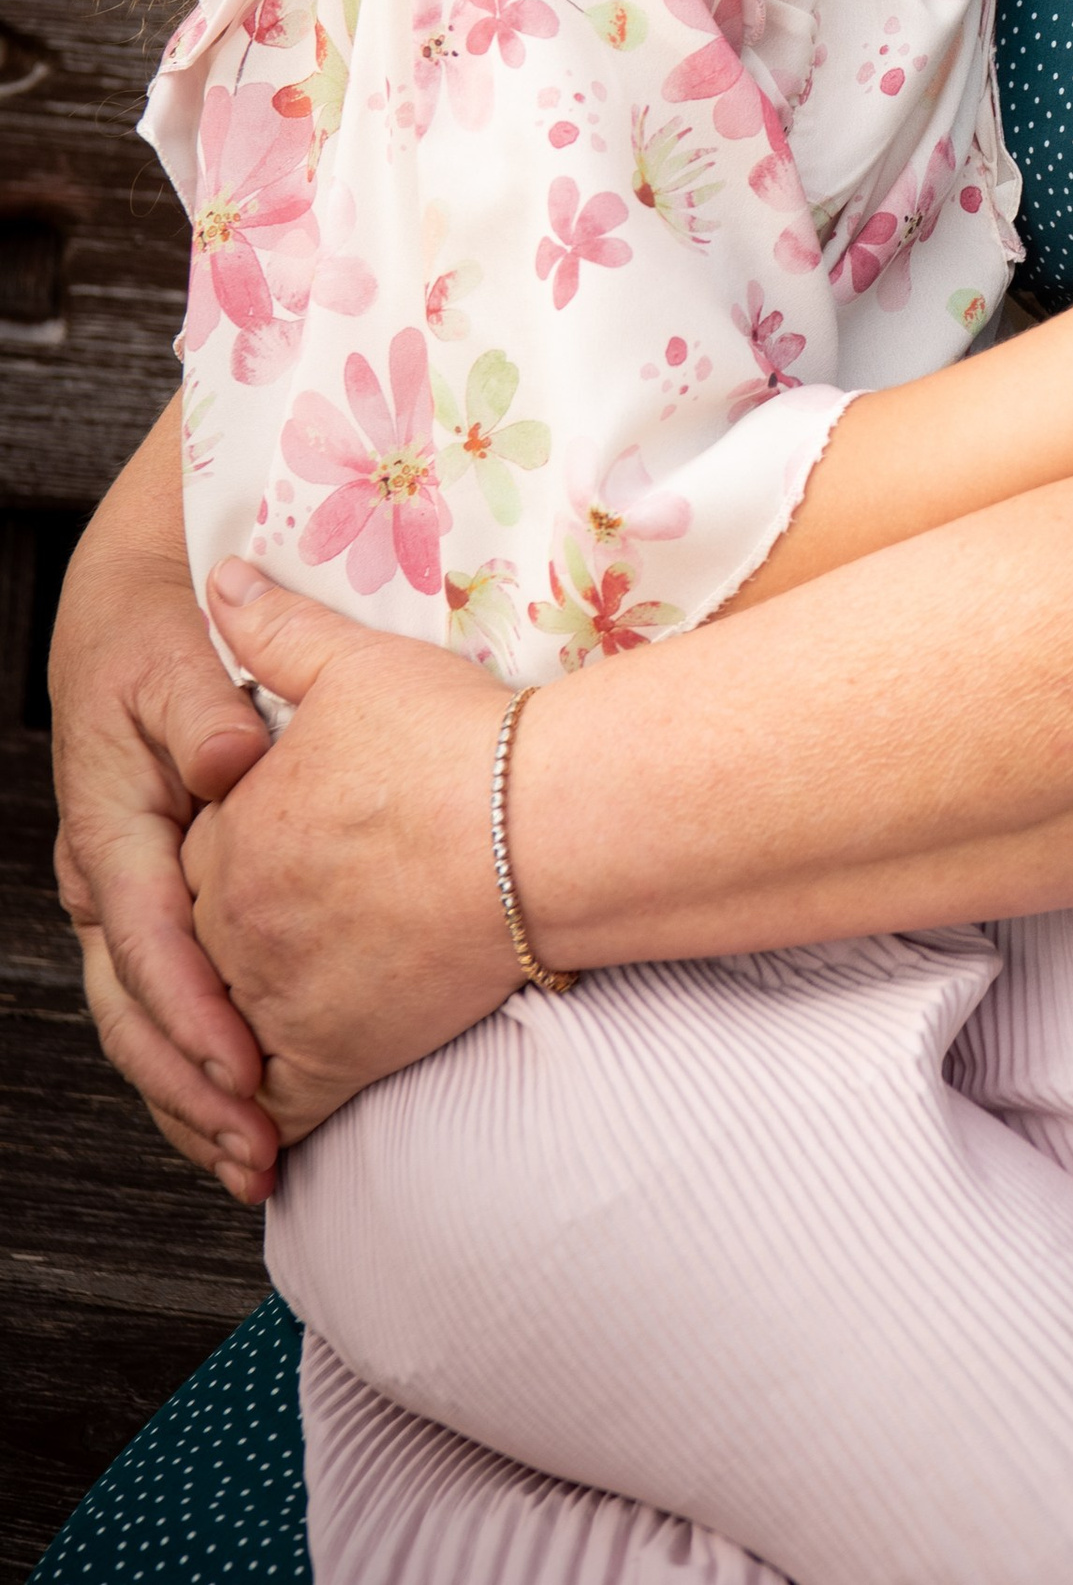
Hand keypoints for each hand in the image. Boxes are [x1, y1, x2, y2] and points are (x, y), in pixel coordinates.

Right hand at [49, 404, 281, 1203]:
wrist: (123, 624)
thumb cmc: (157, 637)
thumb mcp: (178, 657)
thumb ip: (206, 707)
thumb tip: (230, 758)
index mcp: (113, 822)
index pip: (152, 936)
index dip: (196, 1008)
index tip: (248, 1065)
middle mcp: (106, 875)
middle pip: (135, 1006)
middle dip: (190, 1087)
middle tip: (255, 1148)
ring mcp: (120, 899)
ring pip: (140, 1019)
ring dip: (189, 1096)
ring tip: (252, 1160)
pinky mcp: (146, 907)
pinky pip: (160, 1000)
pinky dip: (193, 1061)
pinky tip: (237, 1113)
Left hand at [179, 559, 519, 1145]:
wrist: (537, 825)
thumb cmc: (456, 743)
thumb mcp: (356, 664)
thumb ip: (276, 627)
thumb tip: (221, 580)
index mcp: (228, 833)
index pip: (182, 866)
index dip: (212, 871)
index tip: (252, 873)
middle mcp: (235, 921)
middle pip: (194, 957)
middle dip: (211, 964)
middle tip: (251, 967)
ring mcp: (278, 995)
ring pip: (220, 1043)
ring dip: (226, 1052)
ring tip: (251, 1055)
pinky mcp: (335, 1056)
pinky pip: (275, 1111)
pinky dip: (266, 1124)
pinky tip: (278, 1126)